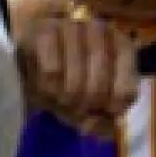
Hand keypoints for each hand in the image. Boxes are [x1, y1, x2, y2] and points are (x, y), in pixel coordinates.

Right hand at [19, 12, 139, 138]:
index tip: (99, 110)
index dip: (110, 111)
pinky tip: (44, 83)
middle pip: (98, 90)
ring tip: (58, 96)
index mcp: (122, 47)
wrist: (30, 58)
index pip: (126, 93)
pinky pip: (51, 73)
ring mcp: (74, 27)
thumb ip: (101, 122)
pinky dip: (46, 88)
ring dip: (63, 100)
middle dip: (83, 107)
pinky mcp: (46, 30)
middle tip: (73, 106)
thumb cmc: (68, 81)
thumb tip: (103, 129)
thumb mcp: (89, 105)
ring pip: (74, 84)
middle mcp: (101, 30)